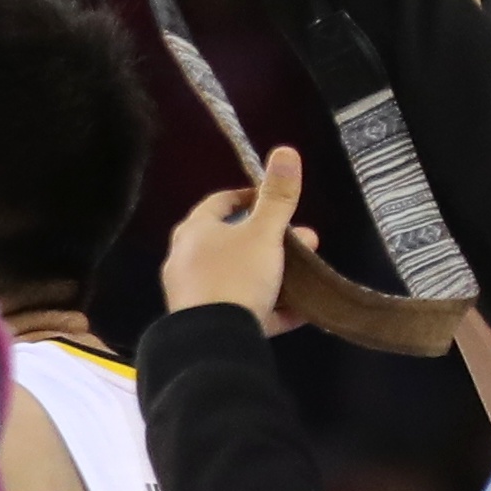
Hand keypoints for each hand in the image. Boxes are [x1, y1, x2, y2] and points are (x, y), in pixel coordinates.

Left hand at [161, 145, 308, 320]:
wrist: (213, 340)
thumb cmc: (236, 275)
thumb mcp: (264, 232)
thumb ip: (277, 196)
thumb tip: (285, 150)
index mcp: (194, 232)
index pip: (220, 202)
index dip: (248, 196)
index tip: (274, 201)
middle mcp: (186, 260)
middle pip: (233, 242)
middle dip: (272, 239)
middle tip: (303, 241)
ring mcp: (193, 294)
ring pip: (239, 276)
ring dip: (273, 273)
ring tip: (304, 273)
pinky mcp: (207, 323)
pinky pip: (243, 309)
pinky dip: (270, 308)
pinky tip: (299, 311)